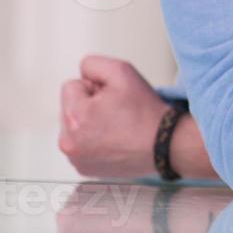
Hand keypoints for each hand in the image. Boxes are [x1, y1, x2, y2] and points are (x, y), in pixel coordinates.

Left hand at [59, 55, 169, 177]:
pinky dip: (94, 141)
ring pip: (74, 127)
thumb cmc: (145, 113)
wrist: (164, 144)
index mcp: (74, 117)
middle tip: (116, 111)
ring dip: (90, 123)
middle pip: (70, 107)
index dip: (95, 87)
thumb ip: (93, 64)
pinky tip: (114, 140)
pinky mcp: (84, 168)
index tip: (113, 97)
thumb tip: (82, 74)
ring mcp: (75, 158)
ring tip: (116, 126)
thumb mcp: (122, 71)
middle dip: (89, 105)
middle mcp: (69, 142)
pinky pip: (81, 145)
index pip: (71, 86)